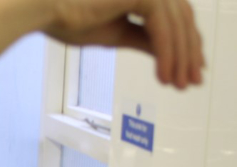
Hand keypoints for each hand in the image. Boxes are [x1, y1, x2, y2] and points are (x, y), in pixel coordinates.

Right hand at [42, 0, 203, 88]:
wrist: (45, 11)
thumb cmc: (70, 18)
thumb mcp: (118, 35)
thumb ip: (145, 41)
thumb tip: (167, 56)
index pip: (176, 17)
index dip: (187, 45)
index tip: (191, 69)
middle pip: (183, 19)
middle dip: (189, 53)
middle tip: (191, 81)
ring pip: (178, 25)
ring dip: (180, 58)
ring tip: (178, 84)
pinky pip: (163, 28)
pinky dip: (167, 54)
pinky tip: (164, 75)